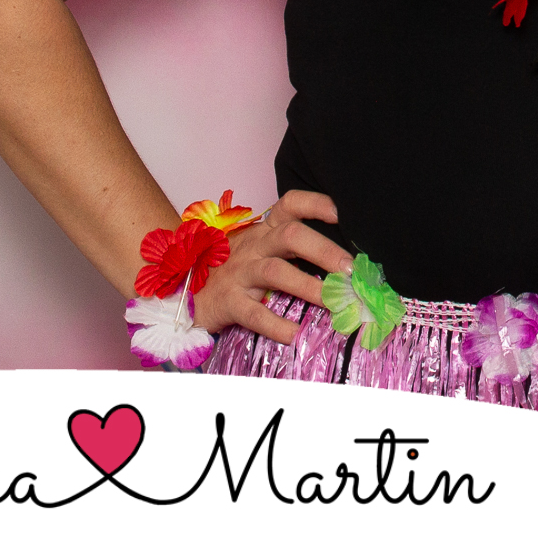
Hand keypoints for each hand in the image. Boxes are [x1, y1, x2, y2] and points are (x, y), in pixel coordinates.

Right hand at [191, 190, 351, 343]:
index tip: (343, 214)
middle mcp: (254, 246)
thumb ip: (296, 248)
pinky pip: (253, 313)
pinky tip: (295, 334)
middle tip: (351, 269)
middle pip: (290, 235)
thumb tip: (346, 261)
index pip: (291, 204)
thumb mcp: (263, 249)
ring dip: (308, 286)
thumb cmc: (238, 270)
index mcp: (266, 230)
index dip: (317, 204)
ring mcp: (240, 273)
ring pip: (275, 272)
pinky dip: (276, 325)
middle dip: (324, 250)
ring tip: (333, 301)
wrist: (187, 291)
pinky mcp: (228, 302)